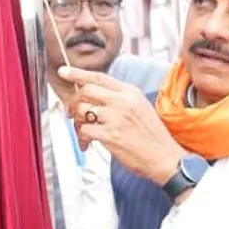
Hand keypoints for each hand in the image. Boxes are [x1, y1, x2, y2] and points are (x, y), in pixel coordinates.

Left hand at [59, 67, 182, 184]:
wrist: (165, 157)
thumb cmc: (152, 136)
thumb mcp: (140, 107)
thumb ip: (119, 99)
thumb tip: (93, 97)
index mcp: (130, 92)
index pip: (99, 77)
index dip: (78, 73)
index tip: (64, 71)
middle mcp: (122, 101)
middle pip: (86, 91)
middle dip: (74, 102)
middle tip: (73, 113)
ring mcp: (116, 118)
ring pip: (82, 111)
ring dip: (78, 123)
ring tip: (84, 133)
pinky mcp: (110, 135)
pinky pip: (84, 130)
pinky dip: (82, 138)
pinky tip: (88, 144)